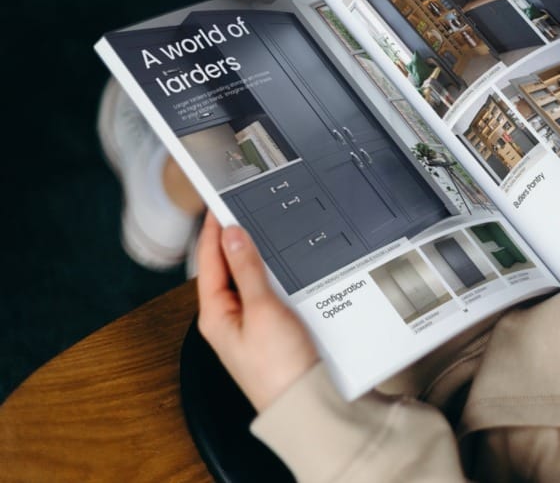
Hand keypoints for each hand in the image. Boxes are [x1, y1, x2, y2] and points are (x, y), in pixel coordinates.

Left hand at [196, 212, 318, 411]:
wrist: (303, 403)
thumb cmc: (278, 368)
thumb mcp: (262, 310)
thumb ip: (247, 270)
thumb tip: (232, 235)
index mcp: (214, 314)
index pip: (208, 261)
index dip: (213, 230)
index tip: (219, 204)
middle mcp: (226, 320)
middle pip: (225, 269)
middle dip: (233, 241)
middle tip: (242, 210)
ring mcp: (247, 326)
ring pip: (246, 281)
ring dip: (253, 259)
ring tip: (260, 232)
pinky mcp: (267, 331)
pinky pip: (263, 295)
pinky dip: (270, 276)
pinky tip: (282, 267)